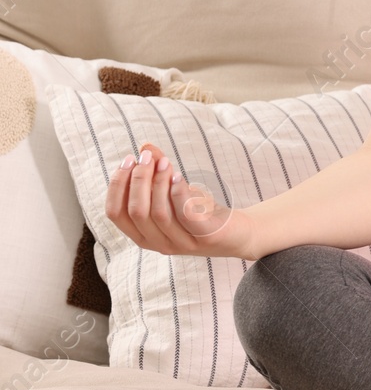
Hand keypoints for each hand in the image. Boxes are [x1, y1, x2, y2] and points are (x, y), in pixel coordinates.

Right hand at [104, 142, 254, 259]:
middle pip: (136, 211)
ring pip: (159, 214)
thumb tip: (145, 147)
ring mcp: (181, 243)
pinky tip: (179, 177)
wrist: (237, 234)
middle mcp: (157, 243)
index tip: (128, 159)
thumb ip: (158, 171)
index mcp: (142, 234)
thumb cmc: (199, 211)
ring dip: (159, 183)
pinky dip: (179, 194)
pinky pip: (186, 217)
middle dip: (138, 179)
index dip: (117, 185)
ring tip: (165, 162)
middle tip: (147, 156)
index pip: (115, 213)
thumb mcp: (175, 191)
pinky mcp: (205, 237)